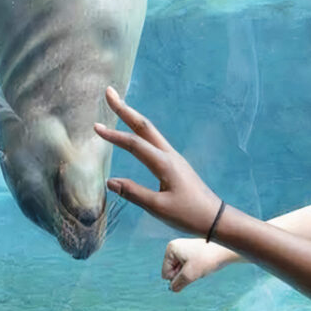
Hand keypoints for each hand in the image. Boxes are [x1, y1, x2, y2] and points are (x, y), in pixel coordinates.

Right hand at [95, 87, 222, 236]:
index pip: (134, 144)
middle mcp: (170, 156)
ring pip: (151, 132)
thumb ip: (134, 193)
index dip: (114, 135)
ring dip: (133, 117)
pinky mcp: (176, 164)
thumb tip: (110, 181)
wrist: (215, 218)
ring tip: (118, 106)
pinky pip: (155, 141)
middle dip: (125, 109)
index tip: (95, 127)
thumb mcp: (158, 208)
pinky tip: (136, 133)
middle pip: (144, 127)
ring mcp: (174, 158)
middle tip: (109, 92)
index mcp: (165, 164)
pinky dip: (141, 131)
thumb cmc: (188, 215)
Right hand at [162, 237, 233, 291]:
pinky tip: (204, 265)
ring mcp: (185, 250)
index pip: (166, 273)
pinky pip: (190, 268)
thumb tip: (172, 289)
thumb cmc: (207, 258)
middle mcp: (176, 248)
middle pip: (173, 272)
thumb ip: (178, 283)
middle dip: (184, 275)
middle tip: (196, 268)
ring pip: (182, 271)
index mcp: (171, 249)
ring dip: (191, 273)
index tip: (189, 271)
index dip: (177, 278)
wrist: (226, 249)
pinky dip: (196, 270)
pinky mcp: (193, 253)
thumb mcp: (190, 274)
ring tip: (201, 266)